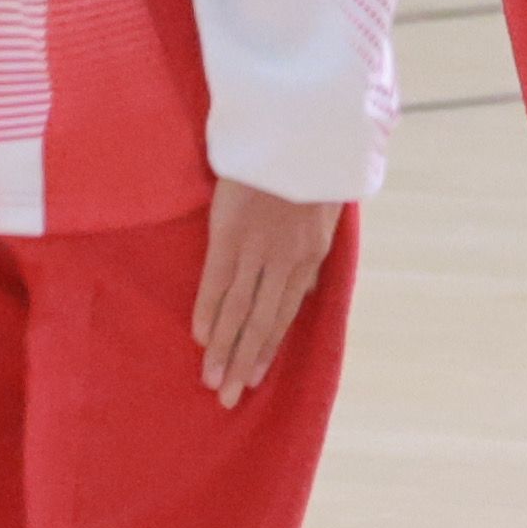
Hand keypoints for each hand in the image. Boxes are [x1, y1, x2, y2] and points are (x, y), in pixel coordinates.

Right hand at [191, 180, 340, 404]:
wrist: (298, 129)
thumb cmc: (310, 166)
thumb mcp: (326, 212)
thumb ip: (311, 252)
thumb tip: (304, 288)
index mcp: (311, 255)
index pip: (286, 314)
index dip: (269, 348)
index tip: (255, 378)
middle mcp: (286, 261)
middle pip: (262, 322)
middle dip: (245, 362)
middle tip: (228, 398)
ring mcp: (257, 250)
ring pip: (239, 310)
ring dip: (224, 348)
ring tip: (212, 380)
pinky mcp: (230, 234)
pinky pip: (216, 281)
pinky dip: (208, 311)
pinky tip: (200, 338)